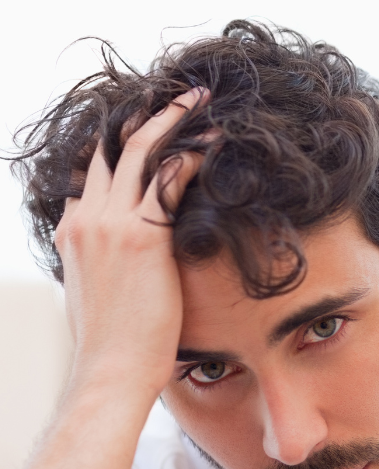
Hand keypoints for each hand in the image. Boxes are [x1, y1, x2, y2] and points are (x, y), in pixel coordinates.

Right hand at [55, 88, 207, 403]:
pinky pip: (167, 178)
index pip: (91, 171)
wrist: (110, 370)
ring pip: (138, 151)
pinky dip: (191, 154)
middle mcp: (85, 218)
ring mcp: (110, 224)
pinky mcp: (142, 236)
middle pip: (111, 149)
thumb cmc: (113, 342)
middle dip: (145, 118)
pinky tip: (215, 142)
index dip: (117, 143)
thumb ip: (105, 264)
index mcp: (72, 230)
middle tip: (179, 98)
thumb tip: (123, 265)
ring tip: (200, 102)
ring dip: (171, 121)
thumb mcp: (98, 292)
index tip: (145, 124)